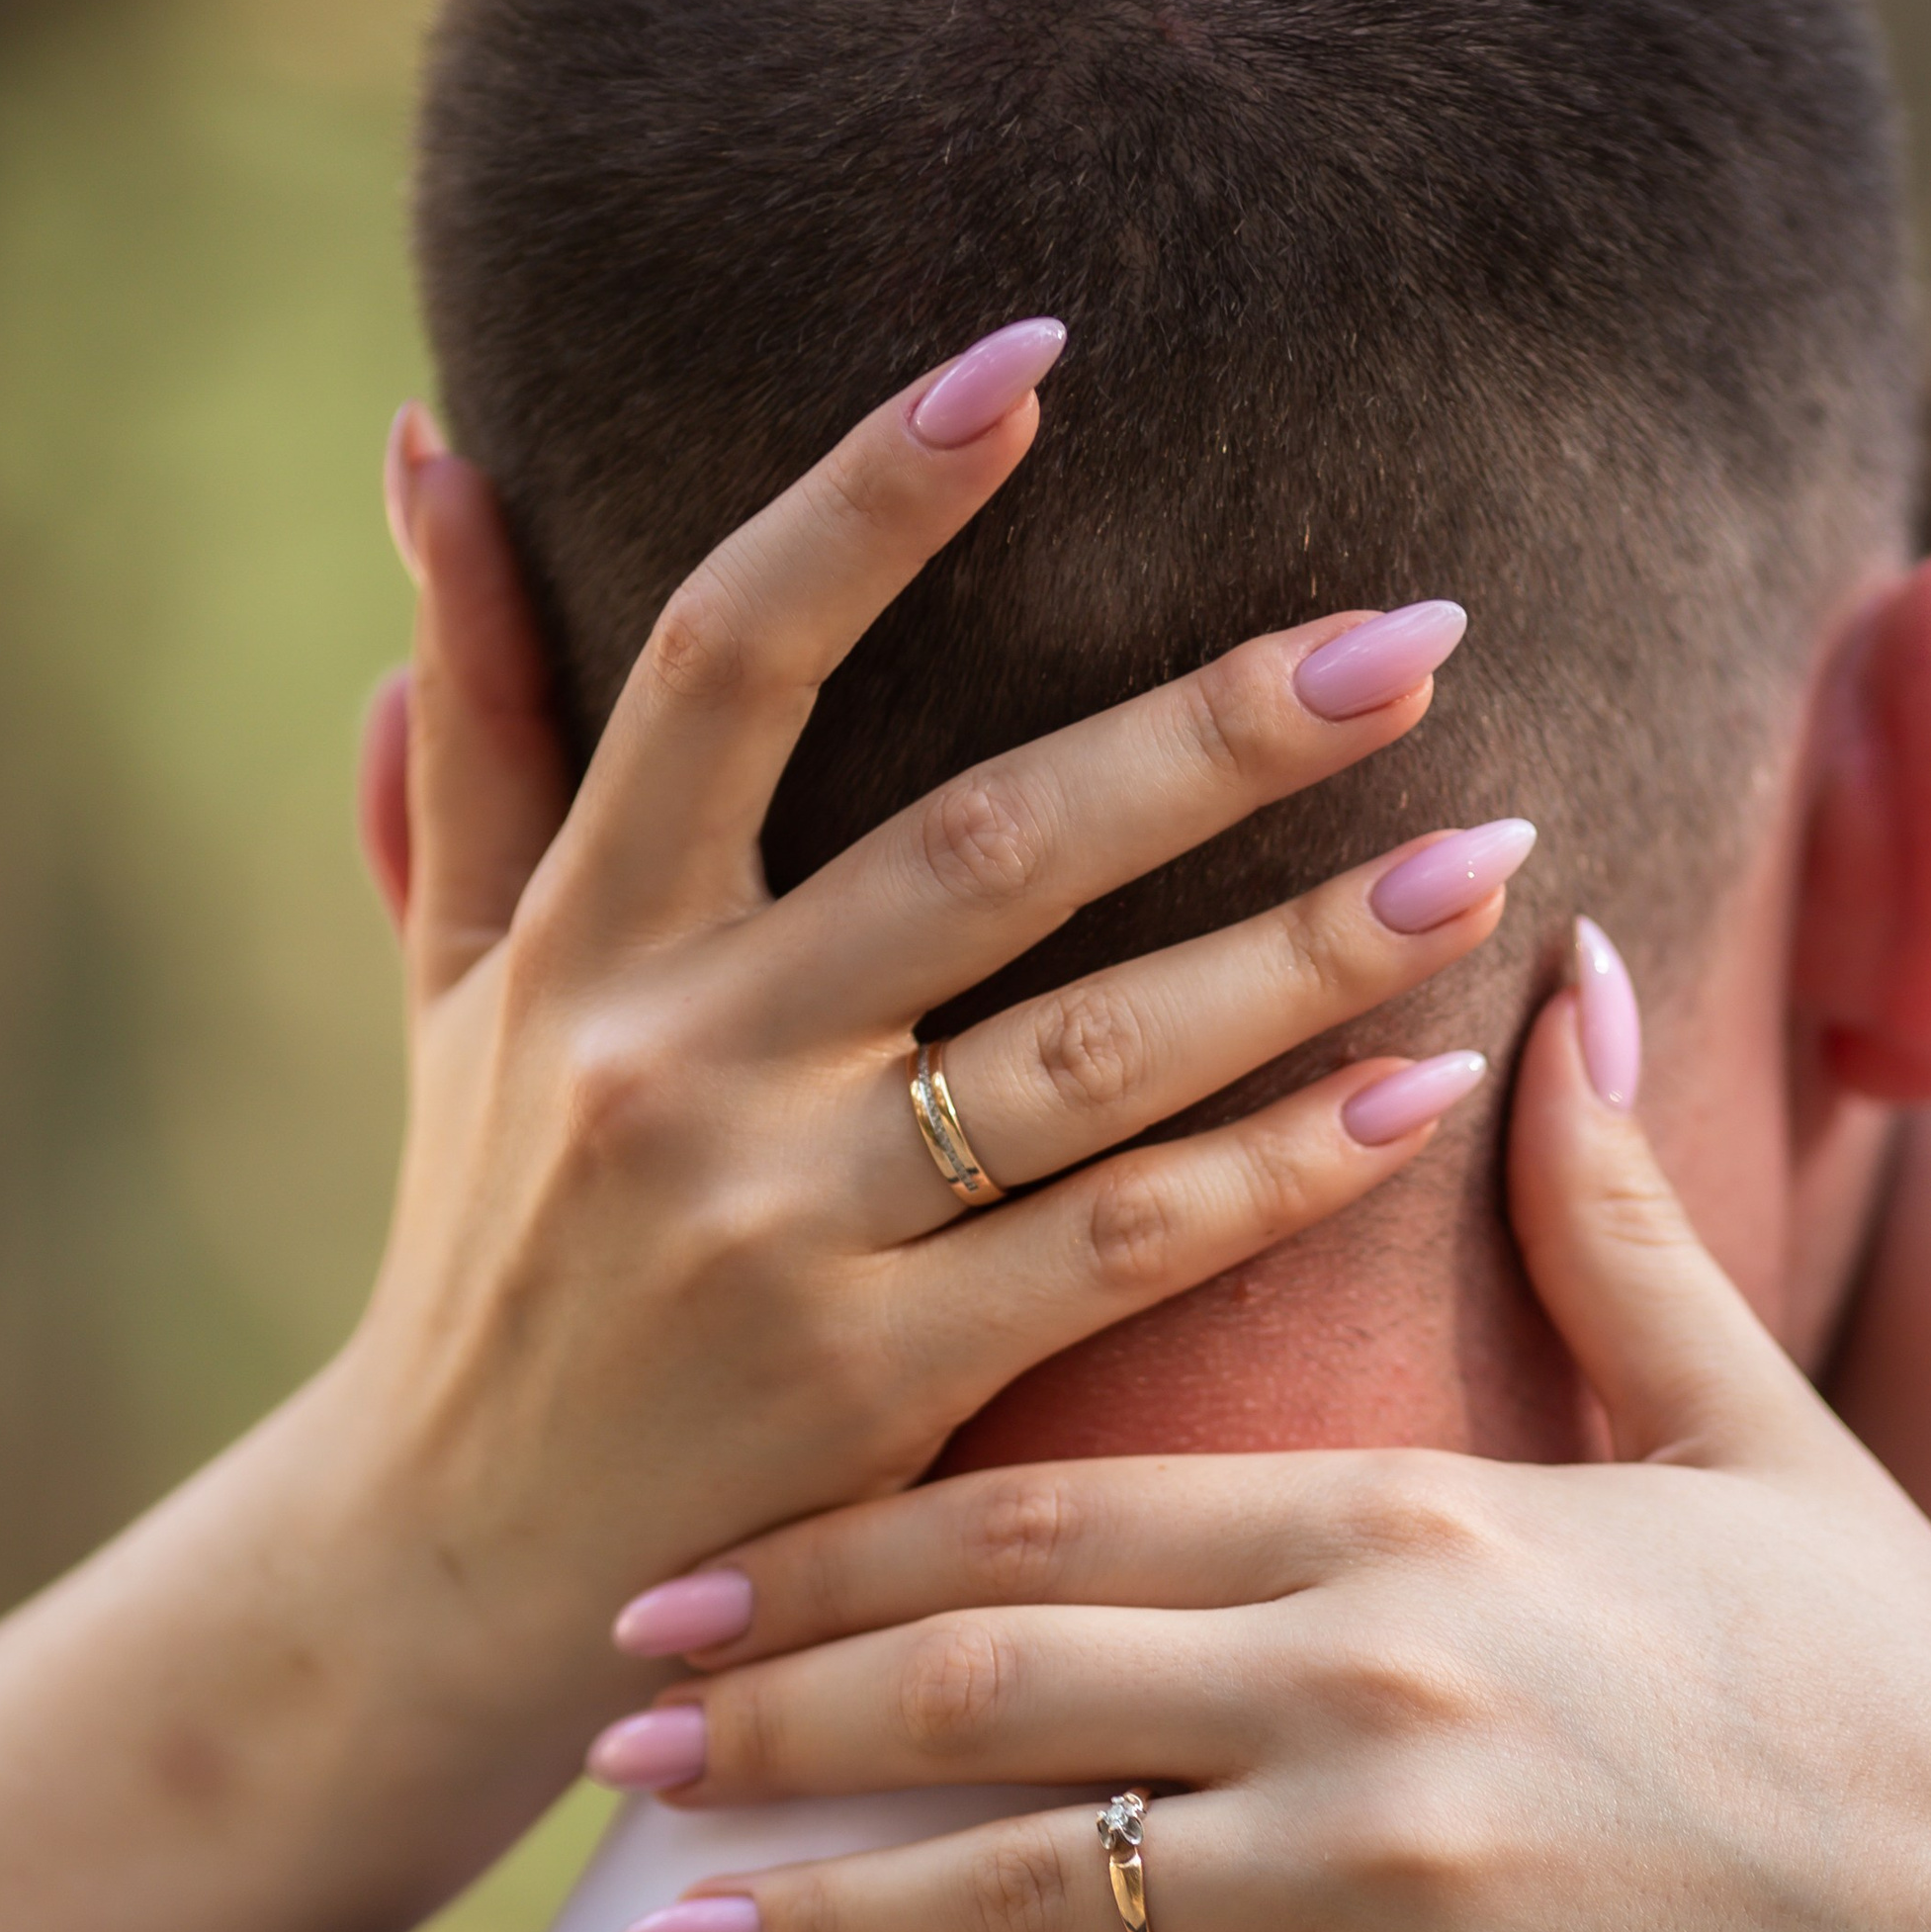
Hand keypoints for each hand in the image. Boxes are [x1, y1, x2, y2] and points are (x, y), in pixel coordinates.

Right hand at [313, 322, 1525, 1774]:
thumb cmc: (485, 1245)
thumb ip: (477, 729)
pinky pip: (1122, 1252)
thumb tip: (432, 441)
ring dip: (1306, 950)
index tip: (1034, 362)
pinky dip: (1280, 1170)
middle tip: (1420, 630)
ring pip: (1089, 1056)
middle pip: (980, 848)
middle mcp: (675, 1066)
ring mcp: (782, 1237)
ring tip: (1497, 851)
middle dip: (1208, 737)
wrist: (453, 1569)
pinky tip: (1427, 1089)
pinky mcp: (877, 1391)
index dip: (868, 502)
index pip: (721, 663)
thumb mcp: (448, 982)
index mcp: (586, 936)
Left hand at [593, 934, 1930, 1931]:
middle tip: (615, 1723)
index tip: (704, 1569)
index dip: (845, 1537)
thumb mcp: (1744, 1429)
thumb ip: (1612, 1219)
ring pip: (1015, 1884)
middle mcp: (1357, 1687)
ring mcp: (1376, 1880)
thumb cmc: (1891, 1684)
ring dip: (809, 1900)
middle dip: (775, 1703)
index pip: (1052, 1504)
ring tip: (650, 1921)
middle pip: (982, 1674)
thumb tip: (1569, 970)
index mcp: (1409, 1516)